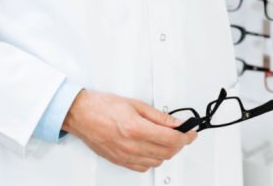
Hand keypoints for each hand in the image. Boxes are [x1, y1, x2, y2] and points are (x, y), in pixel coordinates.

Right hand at [62, 89, 196, 172]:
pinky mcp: (120, 161)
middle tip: (183, 135)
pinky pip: (143, 167)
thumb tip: (176, 123)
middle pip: (167, 153)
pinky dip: (152, 160)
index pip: (171, 140)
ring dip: (167, 152)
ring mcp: (125, 156)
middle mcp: (131, 146)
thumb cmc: (103, 106)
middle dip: (180, 144)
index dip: (186, 137)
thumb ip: (159, 116)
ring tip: (167, 140)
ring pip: (157, 162)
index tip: (191, 132)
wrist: (81, 115)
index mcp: (136, 128)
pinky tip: (152, 149)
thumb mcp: (135, 104)